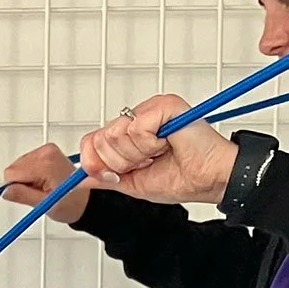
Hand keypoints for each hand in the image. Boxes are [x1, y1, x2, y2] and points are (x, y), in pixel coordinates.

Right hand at [0, 143, 89, 224]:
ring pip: (18, 165)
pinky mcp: (45, 151)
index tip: (30, 193)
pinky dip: (31, 173)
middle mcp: (46, 152)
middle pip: (14, 168)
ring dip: (27, 178)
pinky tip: (44, 179)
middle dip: (22, 182)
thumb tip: (5, 191)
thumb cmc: (71, 203)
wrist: (85, 199)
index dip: (16, 187)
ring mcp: (46, 150)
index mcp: (46, 164)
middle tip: (39, 191)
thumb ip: (23, 195)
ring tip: (44, 186)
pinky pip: (25, 163)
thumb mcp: (46, 204)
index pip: (11, 173)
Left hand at [76, 95, 238, 205]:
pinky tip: (168, 143)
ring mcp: (150, 108)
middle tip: (148, 161)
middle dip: (122, 162)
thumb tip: (78, 180)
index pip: (92, 141)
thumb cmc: (182, 178)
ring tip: (160, 152)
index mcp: (129, 133)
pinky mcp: (162, 105)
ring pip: (115, 135)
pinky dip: (151, 144)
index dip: (98, 162)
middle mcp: (137, 117)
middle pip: (100, 140)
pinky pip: (136, 129)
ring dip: (138, 154)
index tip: (120, 175)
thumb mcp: (132, 183)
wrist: (210, 180)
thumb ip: (104, 177)